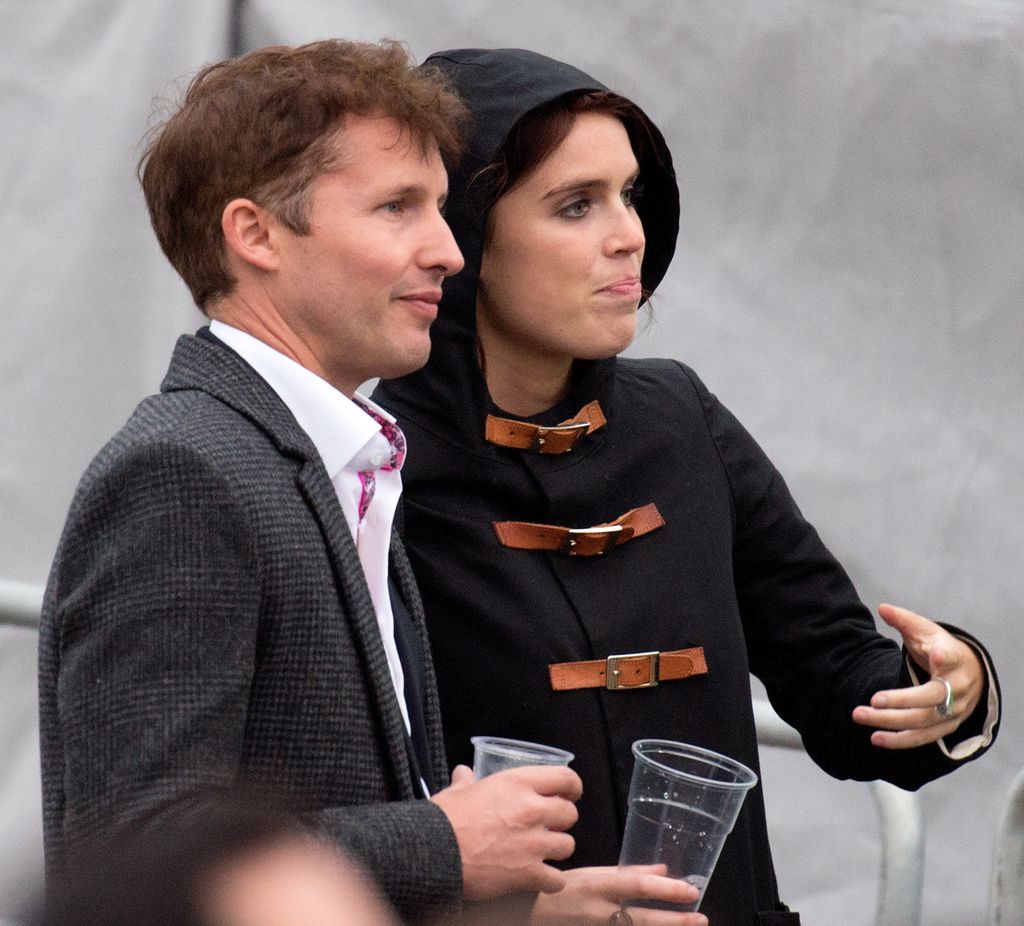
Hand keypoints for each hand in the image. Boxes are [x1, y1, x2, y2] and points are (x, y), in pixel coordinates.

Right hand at [430, 764, 581, 900]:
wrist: (433, 854)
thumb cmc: (444, 820)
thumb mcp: (456, 793)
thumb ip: (466, 782)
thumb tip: (463, 773)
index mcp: (517, 784)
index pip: (564, 778)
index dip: (571, 787)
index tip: (569, 793)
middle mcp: (531, 810)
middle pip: (570, 813)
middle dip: (562, 821)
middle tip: (548, 826)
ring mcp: (533, 842)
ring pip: (568, 845)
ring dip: (557, 850)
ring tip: (542, 853)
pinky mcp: (529, 873)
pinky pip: (557, 879)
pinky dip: (550, 881)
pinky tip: (539, 879)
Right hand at [530, 866, 706, 925]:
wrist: (533, 913)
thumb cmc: (564, 889)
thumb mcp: (594, 873)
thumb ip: (628, 872)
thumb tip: (662, 869)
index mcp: (598, 885)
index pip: (637, 886)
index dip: (665, 889)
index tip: (689, 890)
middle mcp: (600, 911)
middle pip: (643, 919)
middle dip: (675, 921)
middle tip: (701, 918)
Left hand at [852, 603, 983, 748]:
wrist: (970, 673)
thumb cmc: (941, 647)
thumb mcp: (925, 630)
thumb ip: (904, 620)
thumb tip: (882, 607)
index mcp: (955, 659)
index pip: (951, 658)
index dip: (944, 657)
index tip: (936, 654)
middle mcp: (958, 688)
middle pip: (931, 697)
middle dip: (901, 700)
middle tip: (872, 700)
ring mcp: (954, 711)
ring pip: (923, 720)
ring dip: (891, 721)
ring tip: (860, 715)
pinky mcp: (945, 727)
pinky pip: (922, 737)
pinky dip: (899, 740)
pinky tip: (875, 737)